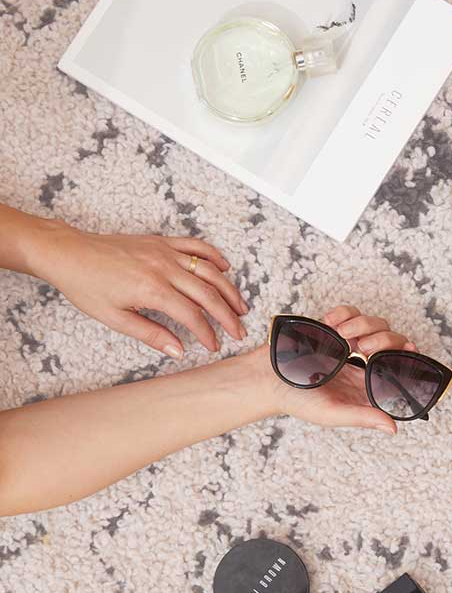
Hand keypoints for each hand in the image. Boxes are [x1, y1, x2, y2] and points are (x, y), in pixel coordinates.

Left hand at [33, 224, 247, 357]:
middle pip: (207, 293)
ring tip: (240, 306)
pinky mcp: (162, 241)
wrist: (70, 253)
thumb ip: (150, 334)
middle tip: (238, 331)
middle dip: (227, 315)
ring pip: (209, 270)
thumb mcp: (114, 318)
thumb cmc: (86, 285)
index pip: (191, 315)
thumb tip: (177, 350)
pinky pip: (196, 246)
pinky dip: (214, 256)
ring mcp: (165, 251)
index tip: (214, 345)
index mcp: (151, 289)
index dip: (207, 333)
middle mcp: (163, 267)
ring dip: (228, 289)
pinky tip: (225, 268)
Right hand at [264, 305, 417, 434]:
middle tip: (365, 349)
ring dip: (365, 324)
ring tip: (343, 334)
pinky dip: (345, 312)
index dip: (409, 357)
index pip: (400, 369)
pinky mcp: (333, 327)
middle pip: (393, 342)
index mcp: (367, 385)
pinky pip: (350, 312)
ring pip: (376, 323)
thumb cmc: (296, 401)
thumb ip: (362, 417)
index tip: (408, 350)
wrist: (265, 378)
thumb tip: (393, 427)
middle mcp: (363, 364)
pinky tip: (332, 322)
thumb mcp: (331, 413)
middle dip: (385, 340)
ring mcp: (349, 343)